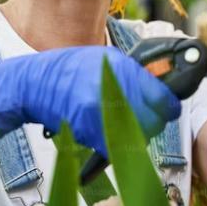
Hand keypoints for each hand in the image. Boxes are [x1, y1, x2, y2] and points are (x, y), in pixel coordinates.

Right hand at [0, 46, 180, 156]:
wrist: (36, 84)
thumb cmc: (71, 68)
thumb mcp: (107, 59)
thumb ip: (134, 74)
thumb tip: (159, 88)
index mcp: (122, 71)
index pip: (162, 98)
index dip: (170, 106)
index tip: (170, 108)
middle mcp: (114, 92)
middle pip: (153, 122)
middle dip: (154, 121)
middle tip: (150, 117)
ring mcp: (101, 115)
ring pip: (136, 137)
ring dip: (136, 133)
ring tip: (128, 122)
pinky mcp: (89, 133)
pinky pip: (115, 146)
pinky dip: (117, 142)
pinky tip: (111, 129)